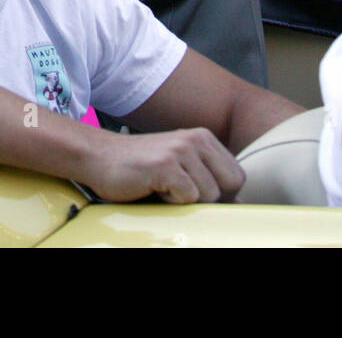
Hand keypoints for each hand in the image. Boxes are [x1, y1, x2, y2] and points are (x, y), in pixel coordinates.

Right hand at [81, 127, 245, 204]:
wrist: (99, 157)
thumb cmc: (141, 168)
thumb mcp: (181, 164)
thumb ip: (208, 177)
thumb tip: (241, 205)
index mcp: (203, 137)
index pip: (238, 176)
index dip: (222, 193)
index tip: (196, 193)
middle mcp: (196, 139)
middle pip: (230, 186)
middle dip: (208, 198)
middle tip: (180, 192)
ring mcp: (181, 150)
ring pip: (210, 195)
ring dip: (186, 200)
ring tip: (163, 187)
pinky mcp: (165, 165)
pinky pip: (188, 197)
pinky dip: (171, 202)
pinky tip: (155, 188)